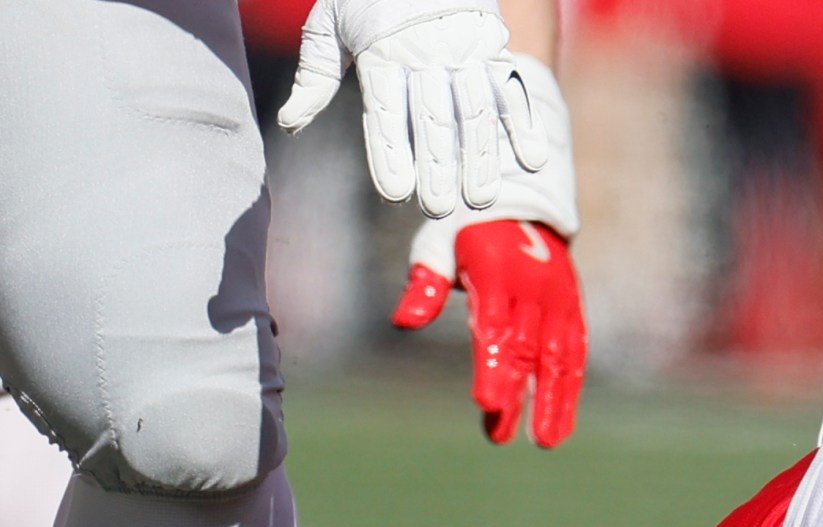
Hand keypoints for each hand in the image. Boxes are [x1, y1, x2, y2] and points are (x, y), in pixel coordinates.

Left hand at [278, 0, 549, 217]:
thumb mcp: (329, 22)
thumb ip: (315, 75)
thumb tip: (291, 125)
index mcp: (380, 51)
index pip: (385, 111)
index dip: (390, 152)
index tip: (396, 193)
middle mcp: (425, 53)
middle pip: (433, 119)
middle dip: (438, 166)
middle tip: (439, 208)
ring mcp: (464, 51)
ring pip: (476, 111)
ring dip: (481, 157)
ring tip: (479, 199)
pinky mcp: (493, 47)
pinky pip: (511, 88)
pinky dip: (524, 124)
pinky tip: (531, 160)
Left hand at [396, 220, 585, 445]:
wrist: (521, 203)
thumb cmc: (465, 231)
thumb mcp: (437, 245)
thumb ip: (424, 284)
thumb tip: (403, 323)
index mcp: (498, 271)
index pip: (495, 325)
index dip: (492, 365)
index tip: (485, 402)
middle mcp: (535, 288)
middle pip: (526, 348)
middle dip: (515, 392)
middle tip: (500, 435)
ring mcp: (559, 302)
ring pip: (559, 358)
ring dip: (552, 402)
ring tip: (543, 442)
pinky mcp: (574, 313)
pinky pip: (575, 357)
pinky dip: (569, 392)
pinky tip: (559, 426)